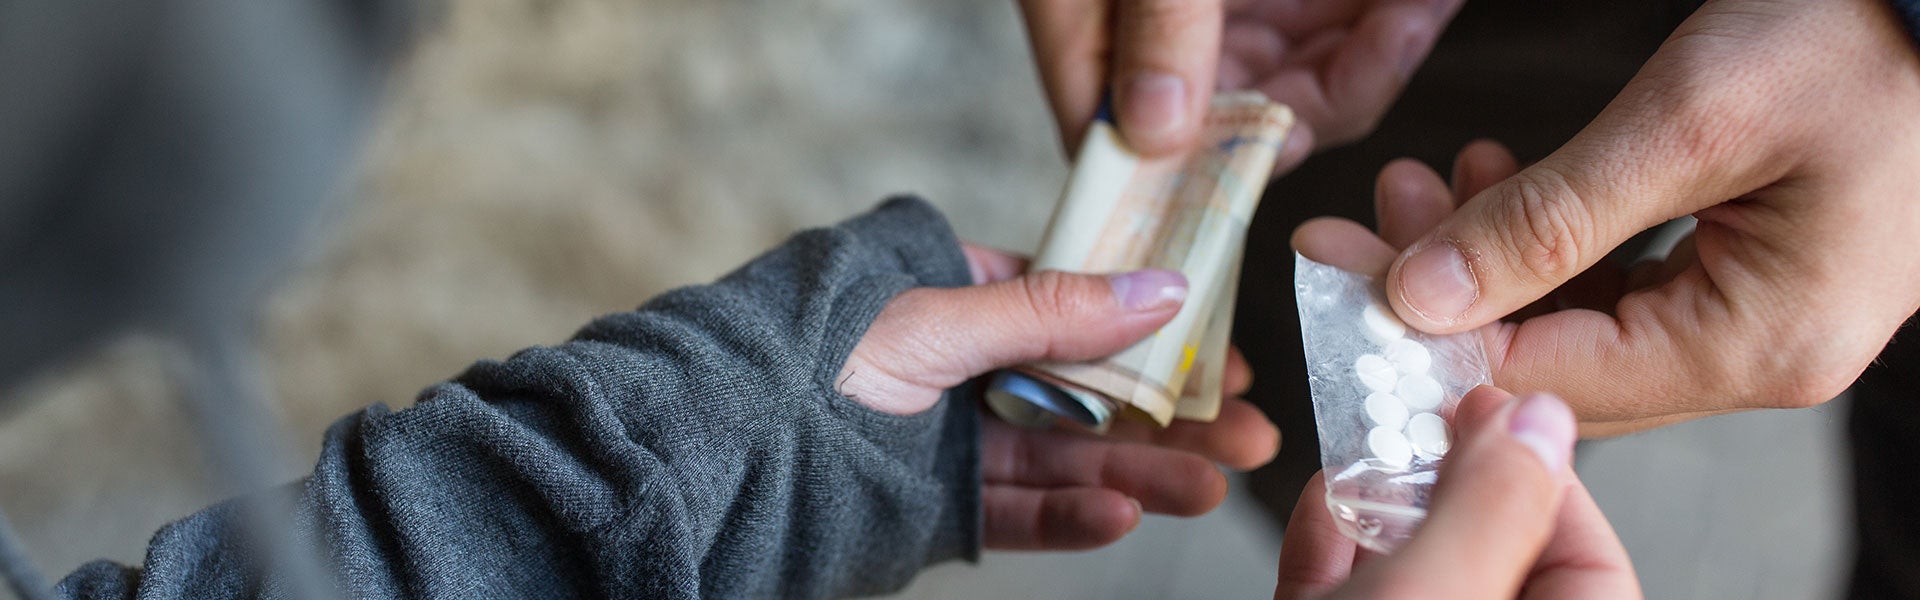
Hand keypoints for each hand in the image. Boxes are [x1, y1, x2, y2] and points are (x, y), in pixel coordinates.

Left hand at [840, 243, 1281, 549]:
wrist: (713, 463)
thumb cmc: (808, 363)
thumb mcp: (939, 321)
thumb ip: (1054, 315)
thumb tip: (1165, 287)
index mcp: (951, 289)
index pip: (1075, 308)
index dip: (1153, 334)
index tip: (1222, 356)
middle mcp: (957, 364)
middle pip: (1084, 391)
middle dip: (1167, 417)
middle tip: (1249, 437)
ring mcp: (948, 439)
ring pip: (1061, 457)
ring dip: (1138, 472)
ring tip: (1211, 487)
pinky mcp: (935, 508)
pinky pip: (1016, 510)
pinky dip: (1070, 516)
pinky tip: (1128, 515)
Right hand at [1017, 0, 1462, 169]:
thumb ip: (1157, 22)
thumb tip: (1156, 134)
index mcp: (1090, 27)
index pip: (1118, 136)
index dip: (1188, 168)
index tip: (1275, 155)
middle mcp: (1156, 31)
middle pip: (1238, 112)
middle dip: (1324, 91)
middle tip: (1388, 42)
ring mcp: (1227, 8)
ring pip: (1308, 75)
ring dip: (1376, 49)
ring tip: (1421, 6)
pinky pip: (1347, 28)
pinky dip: (1393, 17)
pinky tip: (1429, 0)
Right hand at [1273, 387, 1639, 599]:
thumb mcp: (1434, 596)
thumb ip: (1490, 507)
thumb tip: (1536, 421)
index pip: (1589, 561)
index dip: (1542, 476)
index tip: (1495, 413)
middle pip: (1490, 548)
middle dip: (1447, 474)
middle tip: (1424, 409)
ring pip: (1414, 563)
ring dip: (1382, 496)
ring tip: (1366, 437)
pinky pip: (1347, 584)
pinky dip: (1333, 536)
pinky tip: (1323, 491)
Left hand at [1318, 0, 1919, 433]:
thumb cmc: (1859, 44)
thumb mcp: (1687, 121)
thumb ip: (1546, 217)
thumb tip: (1422, 296)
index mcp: (1755, 343)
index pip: (1545, 378)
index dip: (1426, 332)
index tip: (1342, 265)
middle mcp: (1762, 356)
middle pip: (1555, 359)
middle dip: (1450, 289)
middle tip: (1372, 213)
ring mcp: (1760, 323)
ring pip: (1578, 322)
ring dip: (1493, 256)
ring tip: (1431, 178)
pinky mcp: (1753, 280)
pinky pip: (1622, 288)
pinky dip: (1551, 242)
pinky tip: (1499, 182)